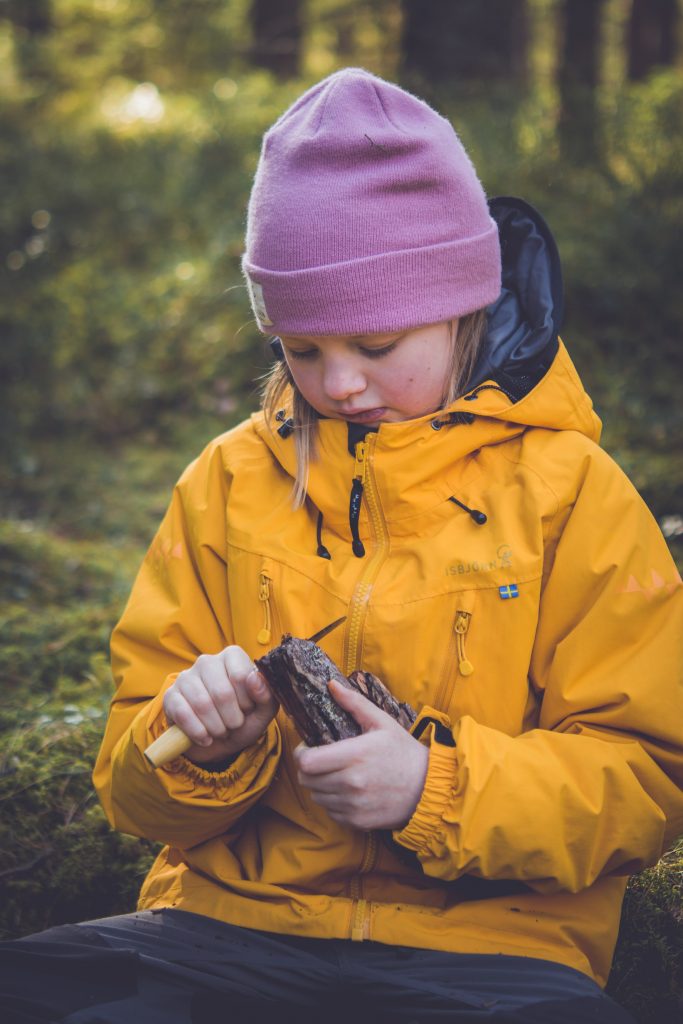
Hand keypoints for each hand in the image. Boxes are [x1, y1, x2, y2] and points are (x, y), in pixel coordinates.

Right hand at [163, 646, 277, 763]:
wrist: (218, 742)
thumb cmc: (243, 718)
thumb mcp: (262, 710)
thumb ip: (266, 693)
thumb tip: (255, 678)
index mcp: (231, 656)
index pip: (240, 676)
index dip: (247, 701)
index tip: (247, 708)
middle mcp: (206, 661)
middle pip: (222, 693)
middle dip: (232, 719)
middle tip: (234, 725)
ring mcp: (185, 677)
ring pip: (202, 705)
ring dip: (216, 728)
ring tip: (221, 731)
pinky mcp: (170, 696)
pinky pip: (183, 714)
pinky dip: (198, 733)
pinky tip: (205, 738)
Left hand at [294, 679, 428, 830]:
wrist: (427, 786)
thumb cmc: (402, 751)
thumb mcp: (381, 722)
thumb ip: (354, 703)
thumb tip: (331, 685)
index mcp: (355, 755)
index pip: (306, 762)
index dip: (301, 754)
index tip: (309, 747)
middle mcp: (351, 783)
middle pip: (306, 780)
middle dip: (309, 769)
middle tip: (321, 760)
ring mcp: (354, 805)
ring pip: (316, 797)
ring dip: (320, 786)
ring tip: (336, 774)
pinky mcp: (358, 822)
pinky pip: (331, 812)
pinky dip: (333, 802)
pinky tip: (347, 791)